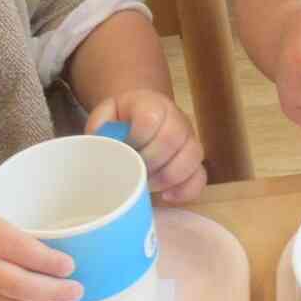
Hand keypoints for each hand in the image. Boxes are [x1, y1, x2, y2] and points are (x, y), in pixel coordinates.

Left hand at [87, 91, 206, 203]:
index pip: (152, 118)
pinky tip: (166, 196)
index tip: (125, 149)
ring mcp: (190, 140)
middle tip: (135, 171)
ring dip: (167, 177)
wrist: (141, 118)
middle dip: (151, 161)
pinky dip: (185, 191)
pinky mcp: (195, 162)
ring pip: (193, 158)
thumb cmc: (122, 120)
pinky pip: (200, 178)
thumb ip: (100, 126)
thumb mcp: (106, 115)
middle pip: (174, 138)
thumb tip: (102, 145)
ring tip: (148, 185)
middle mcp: (177, 119)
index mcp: (152, 104)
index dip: (138, 137)